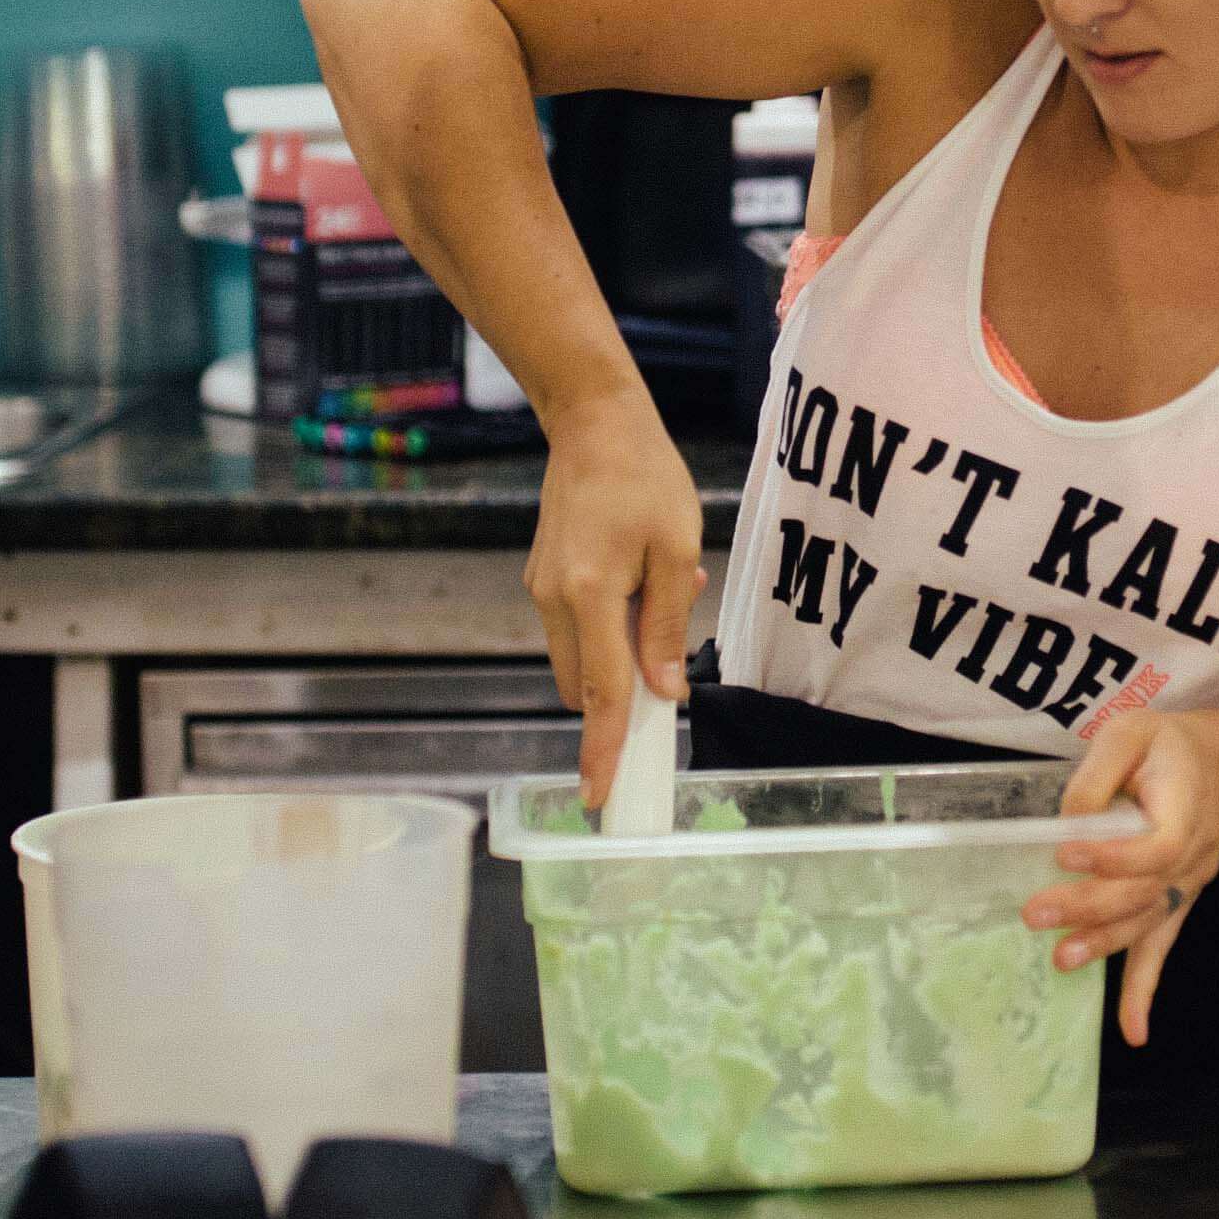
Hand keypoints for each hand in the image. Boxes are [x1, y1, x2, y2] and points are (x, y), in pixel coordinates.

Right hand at [529, 397, 707, 801]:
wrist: (594, 424)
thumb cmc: (645, 478)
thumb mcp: (676, 550)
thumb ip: (667, 625)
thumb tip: (664, 692)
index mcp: (589, 594)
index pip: (600, 692)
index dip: (603, 748)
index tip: (600, 794)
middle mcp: (554, 599)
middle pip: (583, 685)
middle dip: (620, 695)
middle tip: (670, 662)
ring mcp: (542, 590)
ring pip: (578, 659)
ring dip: (619, 654)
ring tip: (664, 590)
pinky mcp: (543, 579)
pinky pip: (577, 627)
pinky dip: (608, 627)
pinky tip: (643, 580)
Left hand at [1033, 698, 1218, 1049]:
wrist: (1218, 769)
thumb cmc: (1166, 749)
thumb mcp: (1132, 733)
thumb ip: (1099, 772)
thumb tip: (1067, 822)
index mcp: (1187, 809)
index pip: (1156, 846)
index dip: (1113, 856)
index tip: (1063, 851)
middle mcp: (1193, 856)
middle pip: (1145, 893)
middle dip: (1090, 907)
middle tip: (1037, 913)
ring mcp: (1186, 886)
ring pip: (1148, 924)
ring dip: (1107, 944)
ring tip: (1063, 958)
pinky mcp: (1174, 904)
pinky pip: (1161, 949)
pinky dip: (1145, 991)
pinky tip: (1132, 1031)